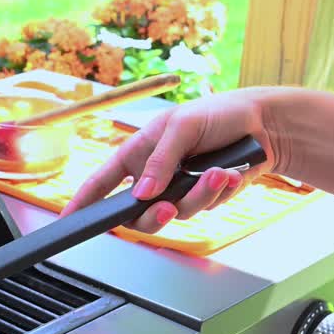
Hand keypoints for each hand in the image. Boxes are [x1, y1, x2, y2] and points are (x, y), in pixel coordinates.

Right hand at [61, 88, 279, 232]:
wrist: (264, 125)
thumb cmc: (217, 114)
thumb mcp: (181, 127)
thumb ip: (159, 161)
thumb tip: (141, 194)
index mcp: (137, 154)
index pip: (101, 182)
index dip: (83, 202)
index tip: (69, 219)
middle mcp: (152, 176)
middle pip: (135, 214)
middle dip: (152, 216)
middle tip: (168, 208)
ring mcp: (177, 190)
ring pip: (174, 215)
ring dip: (199, 196)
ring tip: (219, 173)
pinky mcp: (202, 199)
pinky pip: (202, 209)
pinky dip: (218, 192)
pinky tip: (230, 173)